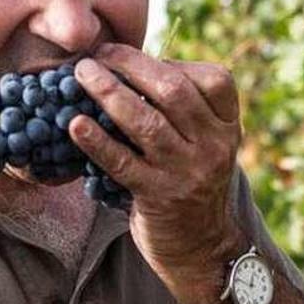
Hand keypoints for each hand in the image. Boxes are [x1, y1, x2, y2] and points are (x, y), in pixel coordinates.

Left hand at [68, 43, 247, 303]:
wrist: (203, 249)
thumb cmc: (191, 184)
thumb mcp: (204, 144)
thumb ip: (182, 110)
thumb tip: (127, 66)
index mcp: (228, 127)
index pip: (214, 79)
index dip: (169, 61)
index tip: (130, 54)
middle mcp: (215, 146)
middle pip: (173, 92)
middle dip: (131, 66)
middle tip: (96, 56)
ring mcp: (188, 172)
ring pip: (146, 122)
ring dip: (109, 93)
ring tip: (81, 75)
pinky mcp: (159, 197)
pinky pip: (122, 163)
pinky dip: (96, 141)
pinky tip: (74, 125)